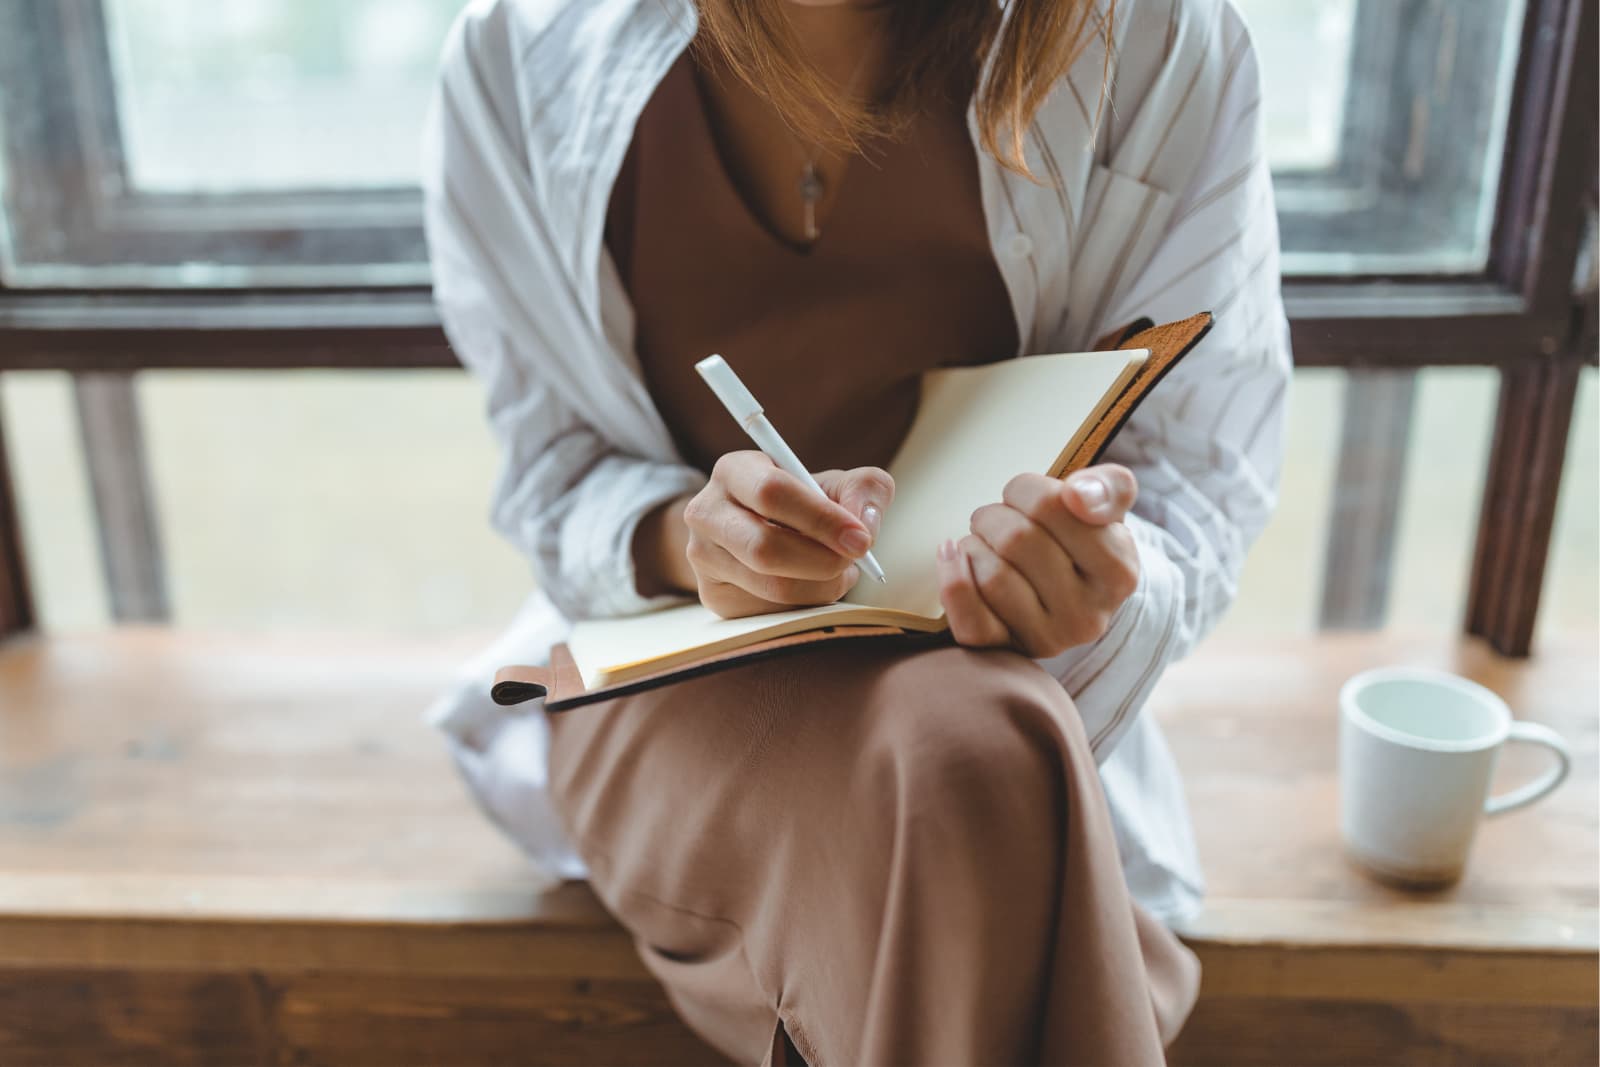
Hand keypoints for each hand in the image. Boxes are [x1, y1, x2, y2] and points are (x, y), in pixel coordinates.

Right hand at [682, 451, 893, 618]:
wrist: (763, 530)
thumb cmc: (805, 504)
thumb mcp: (837, 485)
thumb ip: (864, 489)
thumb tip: (863, 523)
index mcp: (734, 471)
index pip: (772, 493)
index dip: (821, 519)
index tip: (861, 539)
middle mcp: (706, 512)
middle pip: (765, 548)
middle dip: (823, 560)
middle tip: (854, 561)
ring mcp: (703, 557)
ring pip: (772, 587)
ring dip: (821, 586)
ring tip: (838, 571)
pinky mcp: (713, 596)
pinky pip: (770, 613)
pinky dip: (807, 605)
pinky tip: (813, 586)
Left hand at [936, 465, 1139, 657]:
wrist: (1070, 595)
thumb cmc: (1082, 541)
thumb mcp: (1107, 508)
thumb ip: (1107, 487)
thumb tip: (1077, 495)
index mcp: (1119, 572)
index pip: (1052, 505)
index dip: (1025, 488)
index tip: (1024, 494)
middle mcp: (1088, 615)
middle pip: (1016, 539)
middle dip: (994, 515)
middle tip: (997, 517)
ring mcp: (1049, 639)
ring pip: (991, 575)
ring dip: (974, 544)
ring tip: (985, 541)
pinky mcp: (1009, 652)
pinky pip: (970, 621)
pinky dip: (953, 581)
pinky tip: (952, 556)